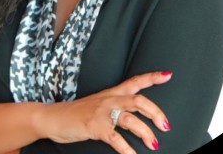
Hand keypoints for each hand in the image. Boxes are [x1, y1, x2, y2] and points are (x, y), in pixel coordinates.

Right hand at [41, 71, 171, 152]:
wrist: (54, 117)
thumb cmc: (78, 112)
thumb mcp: (98, 104)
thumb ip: (115, 106)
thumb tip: (136, 117)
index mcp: (111, 93)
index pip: (135, 81)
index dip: (152, 78)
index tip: (168, 75)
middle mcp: (109, 99)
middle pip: (138, 100)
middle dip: (155, 111)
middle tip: (166, 126)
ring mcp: (102, 112)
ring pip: (130, 118)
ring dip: (145, 132)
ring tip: (155, 144)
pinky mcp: (94, 126)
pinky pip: (115, 138)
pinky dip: (126, 149)